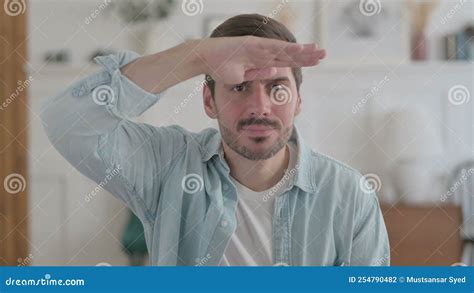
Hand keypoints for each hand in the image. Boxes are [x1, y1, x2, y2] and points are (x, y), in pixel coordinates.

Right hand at [196, 36, 325, 84]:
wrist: (205, 58)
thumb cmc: (221, 68)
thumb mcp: (243, 76)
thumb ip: (259, 73)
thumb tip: (275, 72)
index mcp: (261, 59)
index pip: (285, 61)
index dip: (300, 61)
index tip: (315, 62)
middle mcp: (263, 52)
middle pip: (289, 54)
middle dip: (307, 55)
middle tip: (324, 54)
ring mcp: (259, 47)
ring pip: (284, 50)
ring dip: (301, 51)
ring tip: (318, 51)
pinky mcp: (252, 45)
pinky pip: (272, 48)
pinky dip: (286, 48)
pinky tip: (300, 48)